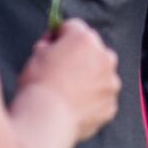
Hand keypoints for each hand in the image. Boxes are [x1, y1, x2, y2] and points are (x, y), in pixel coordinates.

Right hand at [19, 19, 120, 140]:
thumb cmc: (39, 84)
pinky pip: (101, 98)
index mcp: (85, 39)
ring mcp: (110, 82)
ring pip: (100, 75)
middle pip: (92, 50)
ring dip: (88, 79)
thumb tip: (52, 44)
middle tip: (59, 71)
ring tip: (66, 93)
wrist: (47, 120)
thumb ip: (49, 44)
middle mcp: (104, 57)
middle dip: (79, 57)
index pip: (73, 27)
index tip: (50, 46)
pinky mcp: (111, 105)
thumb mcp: (36, 53)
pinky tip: (73, 107)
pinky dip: (91, 101)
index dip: (59, 36)